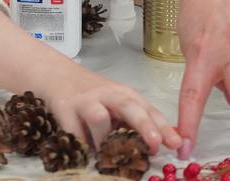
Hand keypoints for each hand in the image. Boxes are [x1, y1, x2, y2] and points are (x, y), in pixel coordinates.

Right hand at [0, 6, 181, 153]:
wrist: (52, 73)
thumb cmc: (89, 93)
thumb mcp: (115, 103)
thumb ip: (134, 121)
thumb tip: (164, 144)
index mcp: (124, 94)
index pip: (148, 109)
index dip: (163, 127)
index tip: (177, 143)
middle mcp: (107, 95)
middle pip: (129, 107)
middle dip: (144, 126)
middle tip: (154, 145)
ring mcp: (84, 101)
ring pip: (100, 118)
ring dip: (106, 140)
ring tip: (109, 157)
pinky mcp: (63, 108)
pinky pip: (73, 131)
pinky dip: (80, 146)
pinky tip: (85, 156)